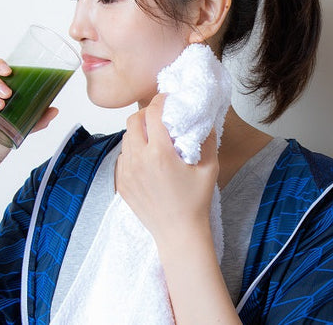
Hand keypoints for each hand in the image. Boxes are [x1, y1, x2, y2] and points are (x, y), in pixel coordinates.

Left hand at [116, 93, 218, 241]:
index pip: (153, 113)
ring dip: (138, 132)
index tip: (167, 100)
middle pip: (133, 121)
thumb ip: (207, 139)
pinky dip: (133, 151)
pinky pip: (123, 157)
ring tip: (153, 138)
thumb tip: (203, 119)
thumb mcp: (210, 168)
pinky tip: (147, 159)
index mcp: (160, 154)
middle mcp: (139, 160)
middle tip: (159, 117)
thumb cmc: (195, 202)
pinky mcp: (122, 183)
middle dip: (146, 114)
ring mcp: (127, 173)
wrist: (178, 233)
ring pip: (126, 138)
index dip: (161, 101)